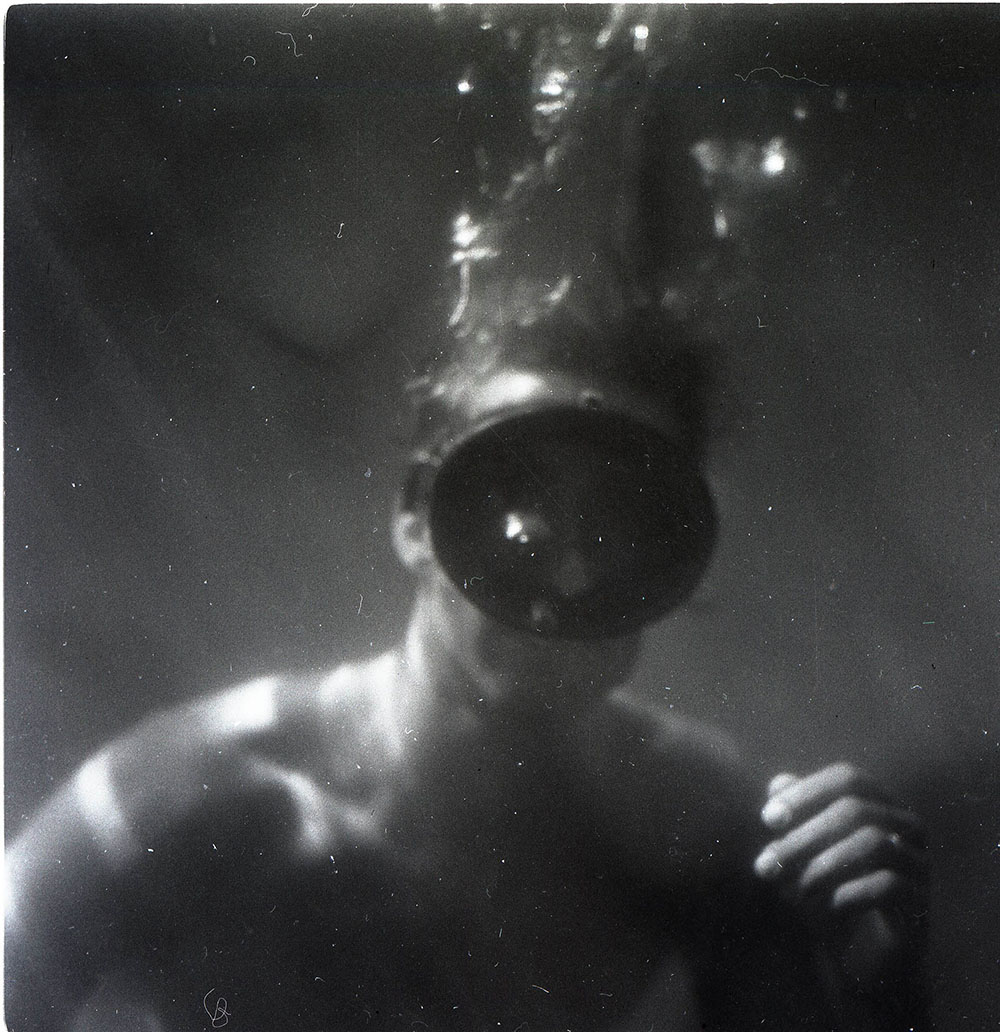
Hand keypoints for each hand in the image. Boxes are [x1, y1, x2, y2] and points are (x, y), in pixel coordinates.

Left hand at [753, 763, 926, 991]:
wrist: (860, 958)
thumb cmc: (826, 889)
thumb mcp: (801, 851)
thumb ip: (793, 815)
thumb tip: (778, 784)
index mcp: (880, 803)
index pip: (847, 778)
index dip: (806, 792)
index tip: (767, 819)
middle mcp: (908, 827)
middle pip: (856, 810)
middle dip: (804, 835)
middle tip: (766, 865)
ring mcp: (920, 864)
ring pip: (874, 842)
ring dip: (822, 865)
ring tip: (791, 890)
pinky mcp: (922, 903)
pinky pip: (890, 884)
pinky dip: (849, 892)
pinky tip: (824, 907)